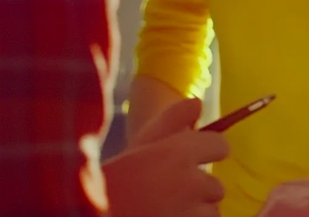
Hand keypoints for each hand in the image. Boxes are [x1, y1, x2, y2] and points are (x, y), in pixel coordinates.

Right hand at [104, 96, 229, 216]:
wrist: (88, 213)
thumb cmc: (114, 181)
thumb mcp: (140, 144)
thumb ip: (172, 120)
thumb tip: (198, 103)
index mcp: (179, 153)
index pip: (220, 146)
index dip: (209, 151)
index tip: (195, 161)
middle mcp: (190, 183)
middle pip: (216, 186)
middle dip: (198, 190)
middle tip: (168, 194)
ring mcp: (190, 213)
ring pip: (212, 212)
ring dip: (196, 213)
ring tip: (165, 210)